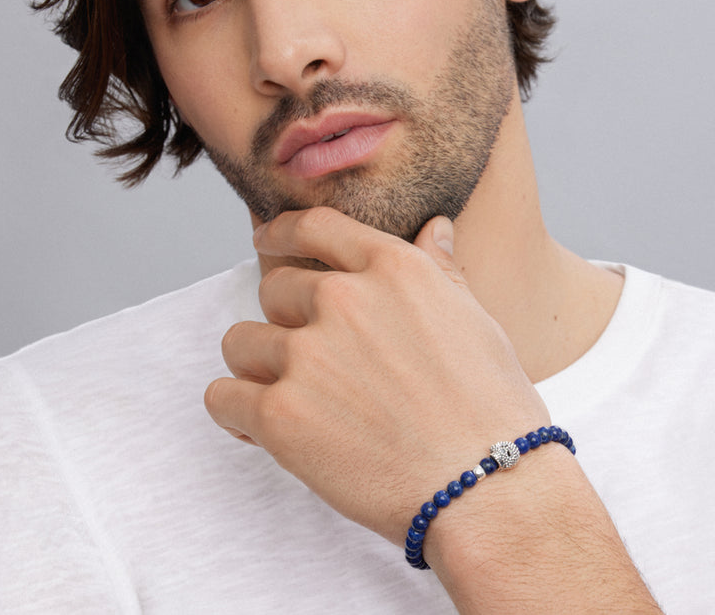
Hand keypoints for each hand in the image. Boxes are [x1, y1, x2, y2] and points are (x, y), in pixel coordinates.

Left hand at [205, 207, 548, 545]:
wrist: (489, 488)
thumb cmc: (492, 408)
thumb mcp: (474, 319)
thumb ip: (440, 269)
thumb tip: (435, 228)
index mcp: (392, 269)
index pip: (315, 227)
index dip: (281, 232)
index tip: (266, 242)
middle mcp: (344, 300)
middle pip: (273, 289)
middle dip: (283, 319)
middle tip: (308, 356)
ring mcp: (308, 356)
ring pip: (239, 341)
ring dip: (254, 364)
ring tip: (284, 394)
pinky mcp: (280, 415)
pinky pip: (222, 397)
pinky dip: (234, 411)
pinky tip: (258, 428)